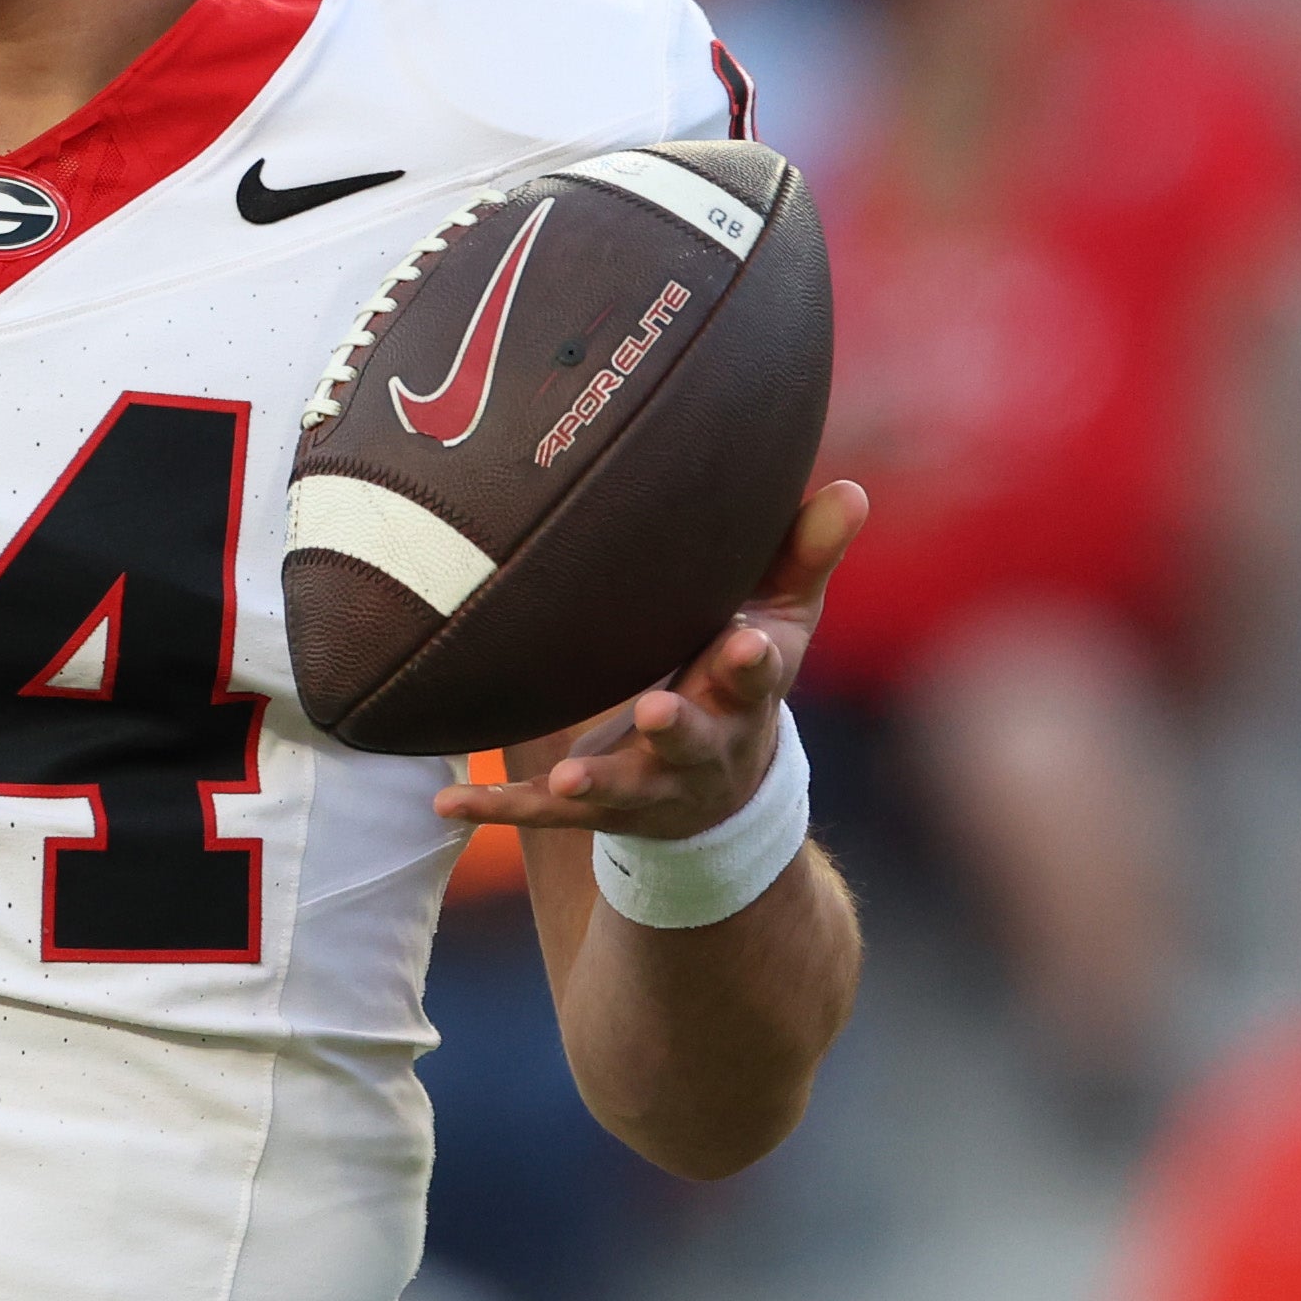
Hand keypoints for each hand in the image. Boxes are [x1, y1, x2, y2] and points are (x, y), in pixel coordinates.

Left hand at [431, 479, 868, 842]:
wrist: (721, 793)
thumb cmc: (744, 674)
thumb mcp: (782, 617)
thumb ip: (806, 553)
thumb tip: (854, 488)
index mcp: (746, 692)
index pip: (758, 674)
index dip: (753, 661)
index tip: (747, 642)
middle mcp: (704, 743)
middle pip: (694, 736)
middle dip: (679, 725)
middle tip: (657, 710)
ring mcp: (652, 782)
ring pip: (625, 786)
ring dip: (598, 779)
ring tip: (569, 775)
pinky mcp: (601, 809)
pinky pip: (543, 812)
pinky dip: (497, 805)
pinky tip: (446, 801)